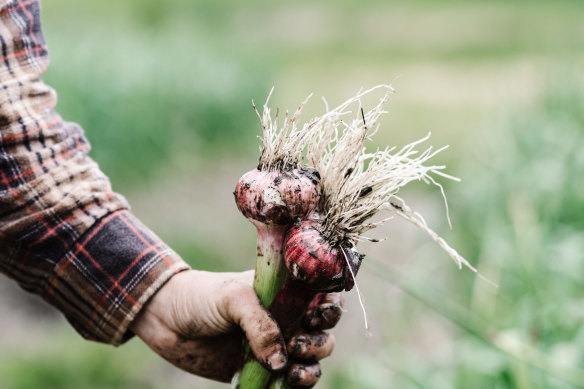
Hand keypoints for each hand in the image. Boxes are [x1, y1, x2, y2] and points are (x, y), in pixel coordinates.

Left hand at [130, 269, 343, 386]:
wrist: (166, 320)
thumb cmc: (201, 297)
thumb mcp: (233, 299)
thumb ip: (261, 325)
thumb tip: (281, 361)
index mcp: (284, 292)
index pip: (322, 295)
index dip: (331, 306)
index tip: (319, 316)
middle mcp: (285, 318)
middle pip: (323, 333)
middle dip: (319, 342)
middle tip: (297, 344)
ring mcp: (274, 346)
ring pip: (311, 361)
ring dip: (310, 369)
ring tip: (291, 371)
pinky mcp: (260, 371)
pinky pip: (287, 383)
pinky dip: (292, 387)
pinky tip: (282, 384)